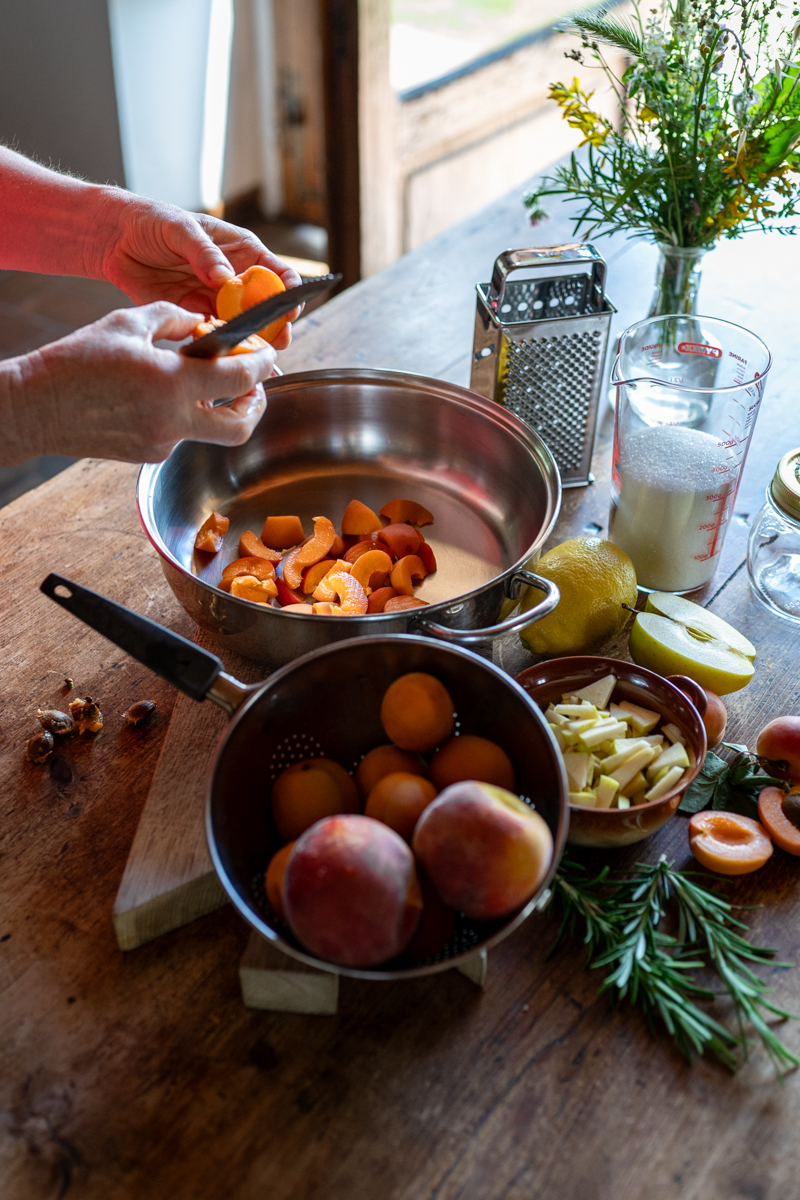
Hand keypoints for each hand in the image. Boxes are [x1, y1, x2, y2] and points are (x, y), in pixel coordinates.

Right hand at [3, 303, 277, 465]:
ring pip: (208, 431)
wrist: (37, 407)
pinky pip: (179, 434)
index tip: (267, 353)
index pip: (239, 378)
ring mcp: (162, 443)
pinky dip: (181, 414)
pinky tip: (160, 395)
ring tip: (200, 381)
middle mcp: (173, 421)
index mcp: (171, 383)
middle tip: (252, 386)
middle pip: (240, 427)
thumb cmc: (77, 361)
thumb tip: (203, 321)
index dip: (262, 363)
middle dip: (256, 406)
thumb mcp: (127, 324)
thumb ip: (174, 318)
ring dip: (214, 407)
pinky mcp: (148, 454)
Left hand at [96, 196, 302, 349]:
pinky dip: (219, 345)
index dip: (288, 293)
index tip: (288, 309)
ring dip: (249, 341)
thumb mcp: (180, 228)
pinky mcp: (194, 316)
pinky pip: (213, 334)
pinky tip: (222, 352)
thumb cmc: (152, 221)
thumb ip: (204, 253)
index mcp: (241, 252)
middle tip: (276, 341)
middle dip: (275, 326)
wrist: (115, 239)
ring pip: (243, 326)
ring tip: (251, 351)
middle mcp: (234, 279)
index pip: (278, 274)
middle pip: (266, 308)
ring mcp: (215, 300)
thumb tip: (226, 278)